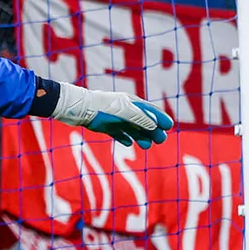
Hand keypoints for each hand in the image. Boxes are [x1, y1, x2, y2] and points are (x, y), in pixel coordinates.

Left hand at [52, 84, 173, 148]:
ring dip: (140, 136)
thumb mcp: (124, 112)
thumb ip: (140, 118)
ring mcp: (114, 118)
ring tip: (146, 146)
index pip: (149, 110)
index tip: (169, 126)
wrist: (79, 108)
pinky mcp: (105, 126)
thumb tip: (155, 125)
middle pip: (142, 121)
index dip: (160, 117)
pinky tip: (128, 144)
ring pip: (131, 128)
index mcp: (131, 103)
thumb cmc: (103, 108)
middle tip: (161, 140)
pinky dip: (124, 138)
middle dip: (153, 130)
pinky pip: (117, 133)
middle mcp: (124, 110)